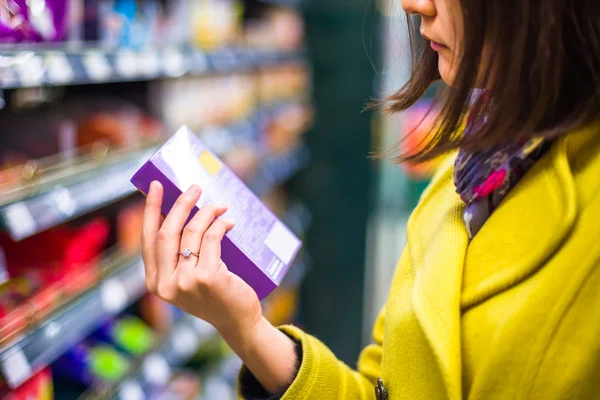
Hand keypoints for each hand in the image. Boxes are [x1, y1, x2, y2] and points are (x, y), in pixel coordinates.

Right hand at [141, 181, 261, 334]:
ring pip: (192, 232)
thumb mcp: (188, 277)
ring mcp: (186, 282)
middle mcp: (165, 284)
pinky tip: (228, 222)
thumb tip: (182, 211)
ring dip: (206, 212)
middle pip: (168, 231)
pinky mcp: (207, 278)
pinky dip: (220, 225)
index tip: (156, 186)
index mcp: (155, 282)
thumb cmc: (215, 295)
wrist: (238, 322)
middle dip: (181, 204)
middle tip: (195, 188)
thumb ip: (179, 254)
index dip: (150, 209)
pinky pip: (212, 238)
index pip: (148, 239)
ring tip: (219, 206)